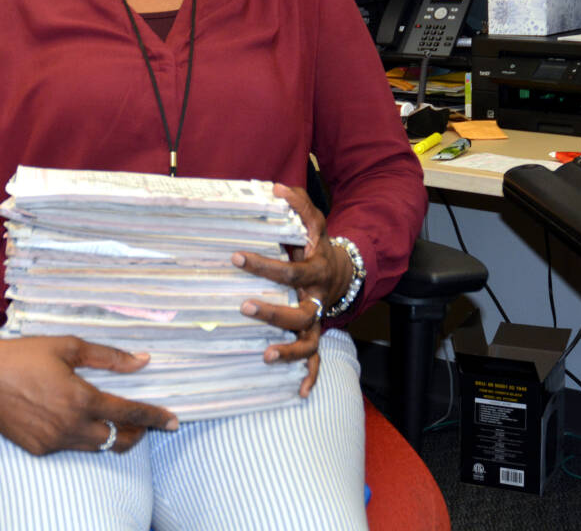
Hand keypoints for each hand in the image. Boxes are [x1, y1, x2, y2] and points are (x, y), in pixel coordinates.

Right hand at [0, 327, 177, 454]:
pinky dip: (83, 436)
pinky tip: (80, 420)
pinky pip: (71, 447)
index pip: (129, 414)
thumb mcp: (69, 347)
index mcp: (81, 399)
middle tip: (147, 421)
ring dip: (112, 436)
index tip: (173, 421)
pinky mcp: (39, 450)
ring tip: (119, 421)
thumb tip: (142, 360)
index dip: (154, 418)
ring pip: (96, 447)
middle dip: (138, 432)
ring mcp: (53, 442)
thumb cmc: (26, 354)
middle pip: (118, 440)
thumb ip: (109, 357)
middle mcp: (70, 426)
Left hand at [231, 182, 353, 396]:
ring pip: (309, 342)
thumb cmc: (318, 245)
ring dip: (290, 351)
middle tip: (244, 306)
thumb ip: (297, 204)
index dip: (263, 264)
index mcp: (314, 271)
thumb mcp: (314, 221)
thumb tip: (274, 187)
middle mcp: (317, 300)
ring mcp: (318, 321)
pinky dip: (311, 377)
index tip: (236, 256)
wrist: (344, 270)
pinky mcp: (316, 335)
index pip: (289, 270)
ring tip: (266, 355)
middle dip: (273, 313)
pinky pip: (316, 360)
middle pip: (300, 313)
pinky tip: (300, 393)